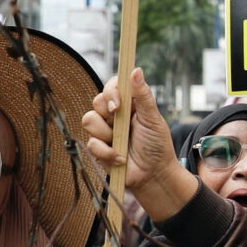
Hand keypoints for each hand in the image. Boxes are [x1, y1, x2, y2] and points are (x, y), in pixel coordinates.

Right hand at [81, 68, 197, 221]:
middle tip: (121, 124)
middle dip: (108, 114)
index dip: (111, 91)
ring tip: (123, 144)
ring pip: (88, 120)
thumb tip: (136, 70)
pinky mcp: (99, 148)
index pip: (113, 86)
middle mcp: (115, 115)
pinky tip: (120, 158)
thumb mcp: (153, 119)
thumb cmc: (157, 147)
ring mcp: (105, 131)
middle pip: (97, 101)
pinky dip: (107, 152)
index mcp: (129, 104)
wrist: (154, 176)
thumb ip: (143, 96)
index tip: (118, 105)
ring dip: (107, 134)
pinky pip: (91, 143)